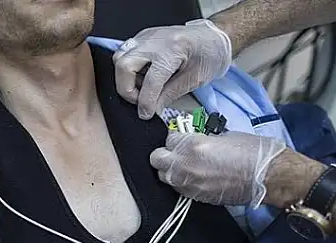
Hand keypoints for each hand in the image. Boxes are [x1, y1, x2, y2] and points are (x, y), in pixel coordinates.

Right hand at [113, 20, 231, 119]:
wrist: (215, 36)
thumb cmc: (211, 53)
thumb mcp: (194, 79)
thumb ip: (170, 94)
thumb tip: (152, 108)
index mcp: (173, 49)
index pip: (150, 81)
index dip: (145, 102)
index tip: (145, 113)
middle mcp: (156, 40)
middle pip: (123, 65)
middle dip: (127, 89)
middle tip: (139, 101)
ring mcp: (147, 36)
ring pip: (119, 58)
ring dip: (126, 78)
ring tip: (142, 87)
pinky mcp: (144, 37)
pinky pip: (126, 53)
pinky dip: (129, 69)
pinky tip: (144, 76)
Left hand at [150, 131, 286, 206]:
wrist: (269, 177)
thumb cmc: (254, 153)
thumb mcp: (225, 135)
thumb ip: (203, 139)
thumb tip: (193, 140)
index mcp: (193, 145)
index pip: (169, 138)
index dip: (177, 137)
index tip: (184, 138)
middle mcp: (186, 166)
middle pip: (157, 159)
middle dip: (166, 153)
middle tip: (178, 151)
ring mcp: (190, 184)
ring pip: (164, 176)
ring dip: (171, 169)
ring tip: (186, 165)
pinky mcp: (197, 197)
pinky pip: (179, 188)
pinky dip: (182, 182)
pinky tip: (195, 177)